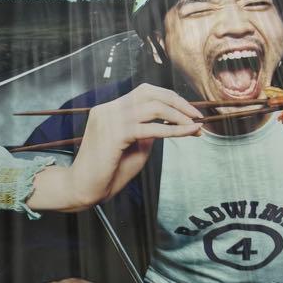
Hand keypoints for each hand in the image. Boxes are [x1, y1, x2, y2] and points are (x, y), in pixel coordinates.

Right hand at [66, 84, 201, 207]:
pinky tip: (187, 133)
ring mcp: (109, 119)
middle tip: (197, 115)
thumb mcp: (134, 147)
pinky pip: (151, 128)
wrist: (84, 189)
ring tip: (195, 126)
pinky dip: (174, 130)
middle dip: (178, 102)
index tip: (188, 112)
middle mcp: (108, 109)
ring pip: (153, 107)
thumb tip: (170, 121)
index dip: (169, 98)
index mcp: (109, 109)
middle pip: (150, 93)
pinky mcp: (114, 134)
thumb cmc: (108, 173)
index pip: (143, 92)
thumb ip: (148, 131)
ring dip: (179, 115)